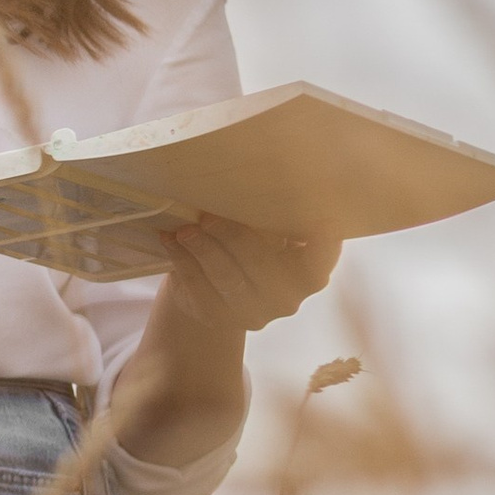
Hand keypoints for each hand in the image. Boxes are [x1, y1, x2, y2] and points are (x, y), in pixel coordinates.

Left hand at [155, 216, 340, 338]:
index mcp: (309, 273)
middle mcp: (286, 299)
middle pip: (262, 266)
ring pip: (226, 278)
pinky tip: (170, 239)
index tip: (323, 221)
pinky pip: (197, 287)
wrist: (214, 285)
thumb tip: (270, 176)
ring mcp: (251, 313)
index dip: (325, 244)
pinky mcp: (216, 318)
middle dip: (234, 237)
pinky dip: (182, 260)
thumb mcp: (268, 231)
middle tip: (209, 214)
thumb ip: (275, 215)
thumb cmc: (252, 245)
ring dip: (204, 248)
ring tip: (186, 228)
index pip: (321, 260)